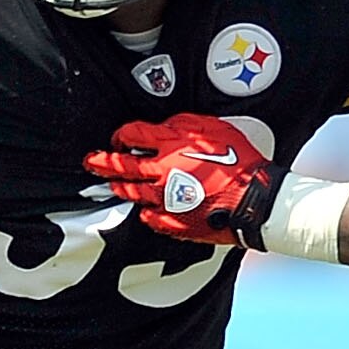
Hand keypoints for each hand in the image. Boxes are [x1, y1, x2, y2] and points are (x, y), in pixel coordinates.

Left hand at [86, 113, 275, 245]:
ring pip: (133, 195)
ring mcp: (166, 201)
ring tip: (115, 187)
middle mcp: (161, 174)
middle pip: (122, 167)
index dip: (120, 136)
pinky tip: (146, 212)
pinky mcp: (176, 223)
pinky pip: (151, 220)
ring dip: (121, 189)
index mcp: (170, 147)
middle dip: (102, 163)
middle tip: (91, 163)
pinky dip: (147, 214)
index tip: (117, 139)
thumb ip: (184, 124)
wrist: (256, 201)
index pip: (131, 136)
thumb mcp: (215, 128)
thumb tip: (166, 126)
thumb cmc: (241, 163)